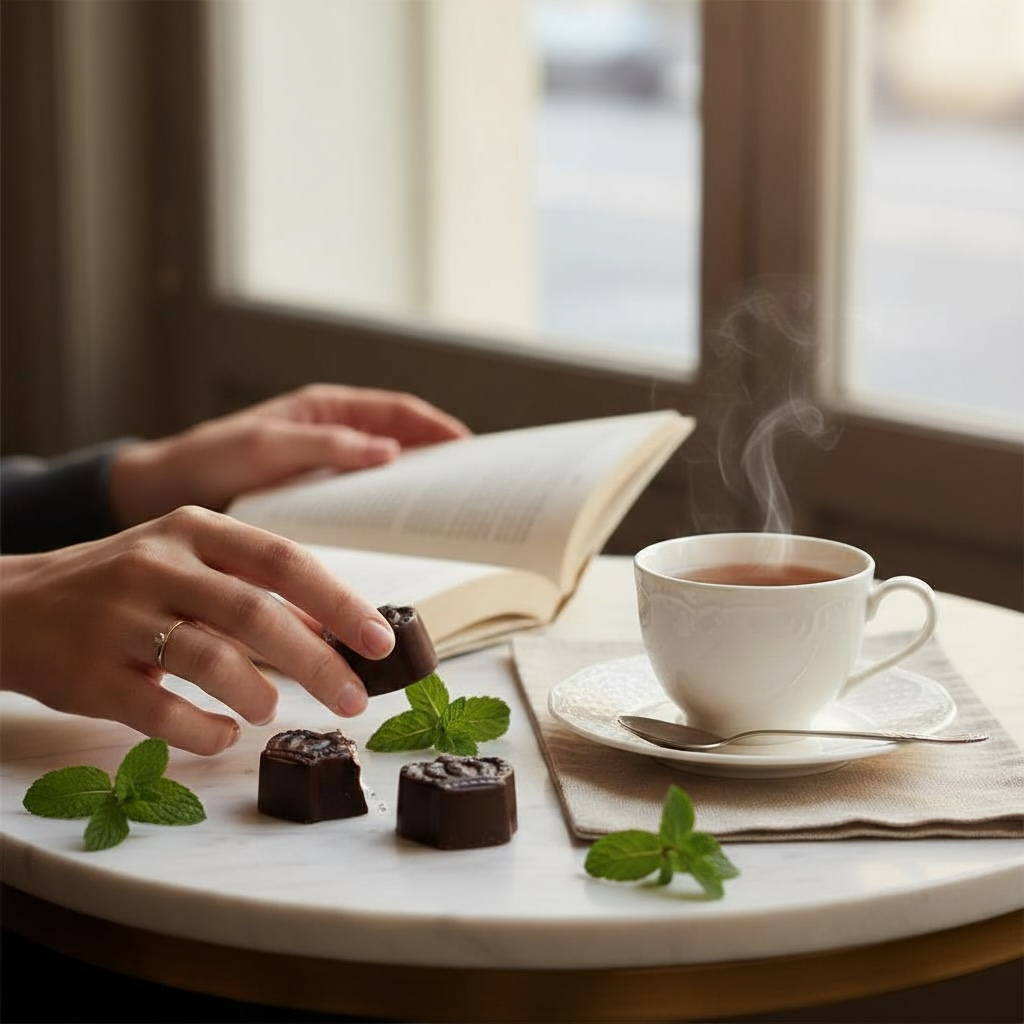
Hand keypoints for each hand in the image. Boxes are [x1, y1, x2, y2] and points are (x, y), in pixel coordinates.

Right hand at [0, 506, 397, 754]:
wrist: (14, 605)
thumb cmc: (124, 584)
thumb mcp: (188, 562)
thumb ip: (255, 588)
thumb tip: (334, 627)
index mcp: (194, 530)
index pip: (283, 561)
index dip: (339, 602)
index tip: (380, 640)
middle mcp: (158, 566)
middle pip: (256, 614)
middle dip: (317, 662)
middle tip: (353, 698)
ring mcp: (120, 619)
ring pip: (211, 660)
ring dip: (258, 694)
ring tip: (269, 711)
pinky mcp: (90, 674)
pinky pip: (161, 711)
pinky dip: (204, 730)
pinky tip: (221, 733)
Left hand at [109, 383, 469, 527]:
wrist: (165, 492)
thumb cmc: (211, 457)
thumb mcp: (267, 444)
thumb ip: (324, 445)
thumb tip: (389, 451)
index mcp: (327, 409)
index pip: (397, 411)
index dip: (436, 427)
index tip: (469, 448)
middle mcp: (333, 437)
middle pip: (401, 444)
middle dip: (436, 461)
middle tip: (469, 489)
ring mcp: (326, 471)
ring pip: (384, 477)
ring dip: (412, 493)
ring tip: (443, 518)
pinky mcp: (315, 503)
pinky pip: (361, 506)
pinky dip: (383, 517)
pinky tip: (396, 540)